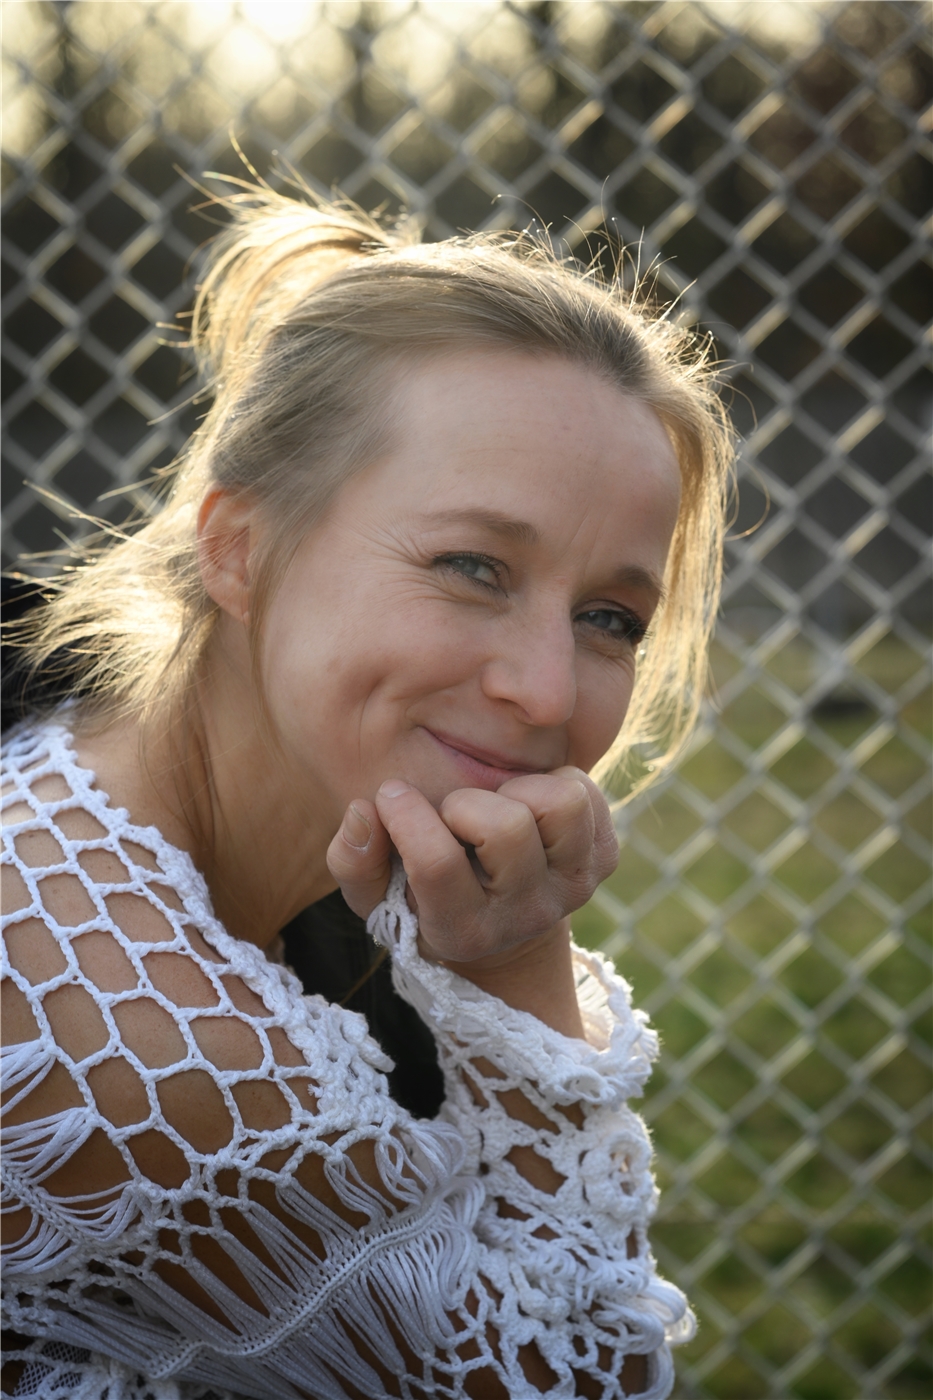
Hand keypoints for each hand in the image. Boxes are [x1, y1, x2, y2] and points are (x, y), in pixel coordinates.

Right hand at [326, 768, 617, 965]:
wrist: (503, 933)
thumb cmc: (423, 902)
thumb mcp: (376, 897)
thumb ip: (354, 859)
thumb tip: (365, 810)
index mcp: (463, 933)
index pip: (438, 865)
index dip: (407, 815)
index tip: (391, 794)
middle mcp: (526, 916)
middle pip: (506, 828)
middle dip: (466, 804)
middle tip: (452, 813)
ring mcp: (573, 889)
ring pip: (560, 804)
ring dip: (519, 790)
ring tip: (495, 805)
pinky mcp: (603, 862)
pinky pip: (587, 793)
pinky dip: (553, 783)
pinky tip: (527, 805)